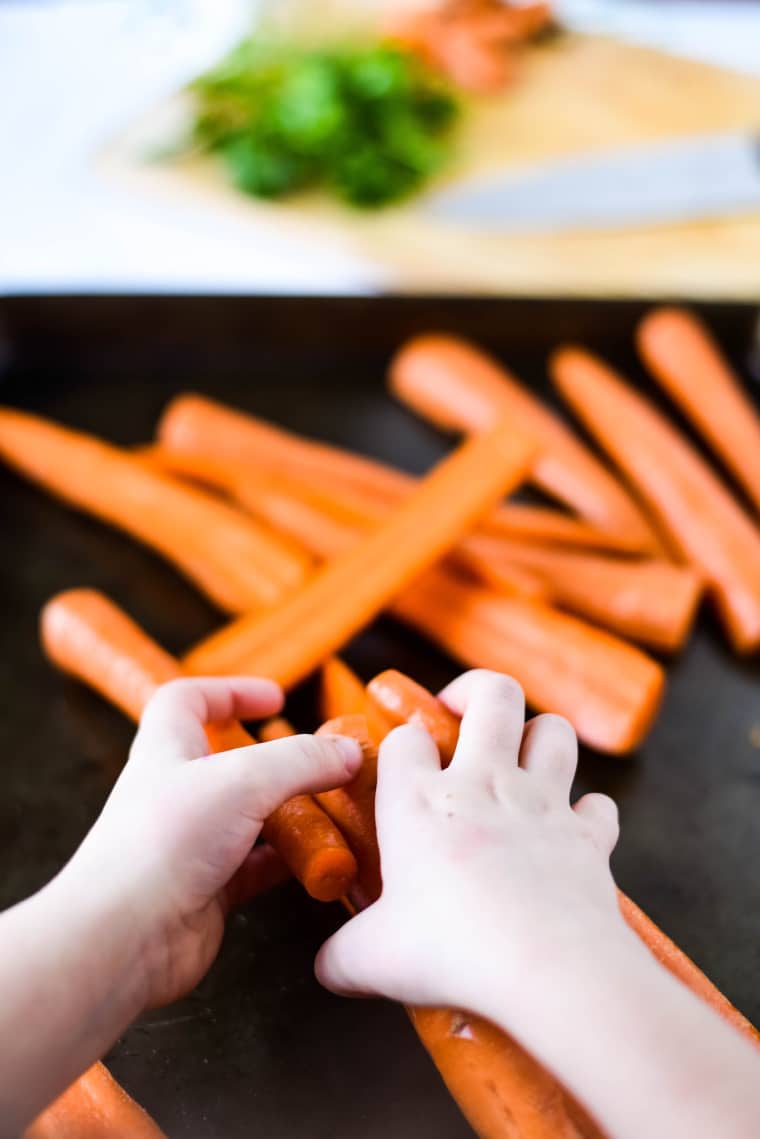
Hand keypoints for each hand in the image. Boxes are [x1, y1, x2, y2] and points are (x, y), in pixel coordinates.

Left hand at [65, 677, 361, 1010]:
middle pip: (229, 762)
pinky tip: (318, 860)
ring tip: (333, 807)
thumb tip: (347, 751)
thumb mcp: (242, 780)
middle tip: (319, 760)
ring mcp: (192, 844)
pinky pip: (258, 868)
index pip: (187, 701)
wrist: (123, 938)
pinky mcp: (208, 891)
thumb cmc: (161, 845)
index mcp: (167, 750)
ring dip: (291, 812)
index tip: (274, 699)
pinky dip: (289, 861)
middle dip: (276, 759)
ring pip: (250, 817)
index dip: (229, 691)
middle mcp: (176, 794)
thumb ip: (300, 761)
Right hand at [316, 669, 626, 1027]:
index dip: (400, 746)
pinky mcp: (587, 835)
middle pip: (493, 694)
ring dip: (537, 734)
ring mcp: (542, 803)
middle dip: (475, 690)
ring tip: (519, 757)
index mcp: (419, 800)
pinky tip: (570, 827)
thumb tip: (328, 966)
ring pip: (553, 730)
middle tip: (460, 713)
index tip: (398, 770)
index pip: (405, 739)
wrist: (546, 966)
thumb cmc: (451, 951)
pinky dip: (586, 811)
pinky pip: (598, 804)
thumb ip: (342, 956)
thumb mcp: (372, 959)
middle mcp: (483, 783)